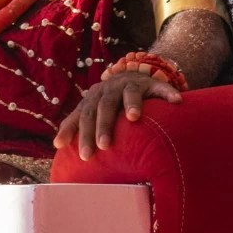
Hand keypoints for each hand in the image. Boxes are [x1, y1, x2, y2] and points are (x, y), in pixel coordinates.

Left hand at [53, 72, 182, 160]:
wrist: (128, 76)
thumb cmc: (105, 102)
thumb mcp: (89, 110)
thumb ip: (73, 125)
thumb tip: (56, 146)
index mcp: (94, 99)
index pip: (86, 116)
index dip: (84, 134)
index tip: (84, 156)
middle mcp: (110, 90)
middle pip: (105, 106)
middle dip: (103, 125)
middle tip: (103, 146)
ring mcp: (132, 85)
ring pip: (130, 93)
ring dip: (131, 103)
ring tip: (133, 117)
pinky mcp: (152, 83)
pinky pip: (160, 87)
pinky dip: (168, 93)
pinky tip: (176, 101)